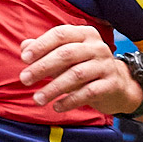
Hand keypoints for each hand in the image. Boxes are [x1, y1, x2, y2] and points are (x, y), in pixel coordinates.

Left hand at [19, 24, 142, 115]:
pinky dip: (70, 101)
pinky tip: (56, 107)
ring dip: (53, 87)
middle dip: (42, 67)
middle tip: (24, 80)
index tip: (24, 59)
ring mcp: (106, 65)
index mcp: (85, 34)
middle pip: (66, 53)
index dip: (41, 45)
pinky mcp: (111, 84)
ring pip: (76, 74)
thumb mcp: (67, 57)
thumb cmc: (85, 67)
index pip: (60, 34)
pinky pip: (88, 92)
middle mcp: (97, 47)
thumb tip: (24, 46)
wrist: (118, 85)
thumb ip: (45, 50)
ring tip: (37, 98)